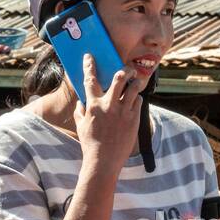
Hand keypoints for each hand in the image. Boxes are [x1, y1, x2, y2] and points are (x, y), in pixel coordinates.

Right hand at [74, 53, 147, 175]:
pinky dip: (137, 100)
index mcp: (93, 105)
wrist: (103, 162)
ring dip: (136, 83)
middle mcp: (109, 105)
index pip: (89, 80)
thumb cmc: (90, 145)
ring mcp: (123, 112)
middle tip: (128, 69)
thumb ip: (80, 112)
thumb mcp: (81, 127)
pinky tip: (135, 102)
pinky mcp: (134, 120)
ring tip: (136, 82)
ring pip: (134, 88)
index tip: (89, 56)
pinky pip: (138, 102)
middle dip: (125, 70)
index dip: (89, 65)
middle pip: (119, 78)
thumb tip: (80, 103)